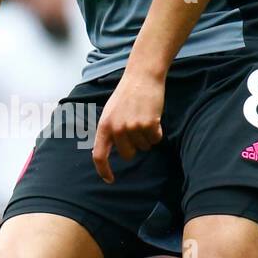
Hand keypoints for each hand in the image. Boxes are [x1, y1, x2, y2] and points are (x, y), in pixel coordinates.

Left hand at [91, 68, 164, 183]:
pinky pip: (156, 139)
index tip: (110, 180)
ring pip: (144, 147)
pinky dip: (157, 132)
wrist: (142, 76)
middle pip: (128, 154)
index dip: (104, 171)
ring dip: (146, 136)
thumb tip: (108, 151)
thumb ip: (109, 131)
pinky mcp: (149, 125)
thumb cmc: (127, 95)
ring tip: (143, 117)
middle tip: (135, 127)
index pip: (99, 155)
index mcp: (104, 126)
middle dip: (134, 146)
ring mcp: (133, 127)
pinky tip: (153, 117)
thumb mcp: (110, 113)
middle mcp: (117, 129)